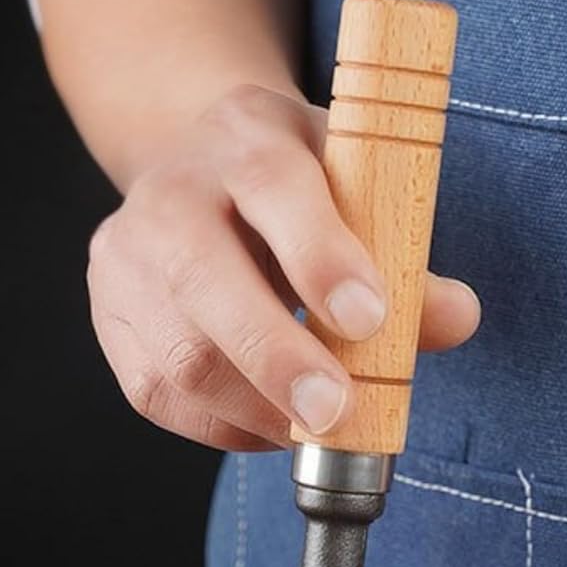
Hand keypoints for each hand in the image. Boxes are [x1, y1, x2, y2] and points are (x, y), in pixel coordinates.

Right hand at [87, 84, 480, 450]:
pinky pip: (160, 393)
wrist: (197, 172)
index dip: (322, 256)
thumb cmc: (297, 190)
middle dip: (276, 358)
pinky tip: (273, 426)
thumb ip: (404, 250)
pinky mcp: (110, 319)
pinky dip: (226, 426)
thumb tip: (457, 318)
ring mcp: (127, 258)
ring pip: (179, 354)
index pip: (274, 186)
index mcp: (246, 136)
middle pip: (204, 279)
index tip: (370, 320)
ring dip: (257, 409)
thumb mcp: (356, 188)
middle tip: (336, 413)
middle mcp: (171, 192)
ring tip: (319, 430)